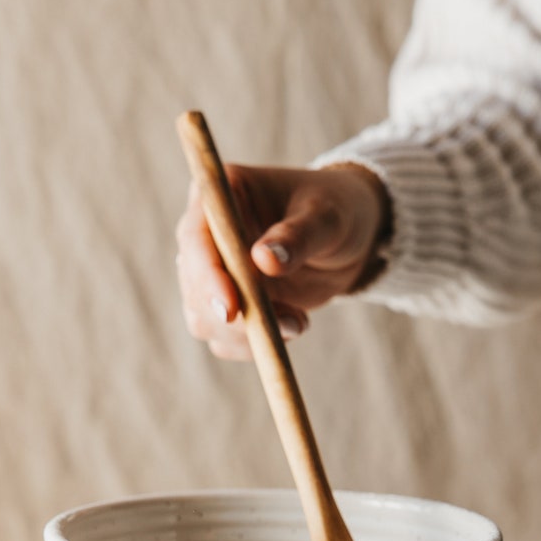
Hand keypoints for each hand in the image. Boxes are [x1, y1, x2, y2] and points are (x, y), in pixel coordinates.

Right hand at [175, 163, 388, 359]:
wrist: (345, 239)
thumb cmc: (336, 212)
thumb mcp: (327, 217)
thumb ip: (298, 236)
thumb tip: (264, 260)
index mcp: (221, 195)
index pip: (195, 239)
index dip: (207, 276)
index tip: (230, 309)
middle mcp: (206, 234)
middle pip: (194, 286)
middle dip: (234, 317)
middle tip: (290, 322)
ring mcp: (213, 273)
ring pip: (204, 320)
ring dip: (248, 335)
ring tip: (299, 321)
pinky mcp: (228, 304)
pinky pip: (224, 340)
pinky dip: (256, 345)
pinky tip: (294, 325)